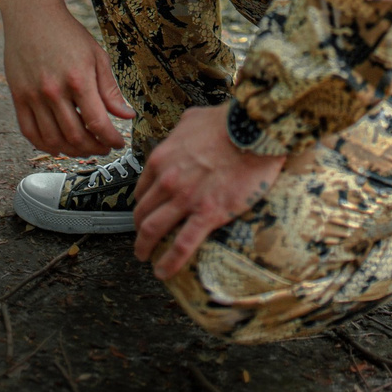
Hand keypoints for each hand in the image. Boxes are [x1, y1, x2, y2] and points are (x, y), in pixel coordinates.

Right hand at [0, 0, 131, 156]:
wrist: (32, 15)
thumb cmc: (67, 33)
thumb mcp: (97, 56)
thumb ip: (110, 89)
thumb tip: (127, 116)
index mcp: (78, 79)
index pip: (98, 123)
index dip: (111, 139)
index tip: (119, 143)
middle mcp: (54, 91)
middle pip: (76, 136)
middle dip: (95, 148)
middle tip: (104, 148)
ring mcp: (33, 96)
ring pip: (53, 140)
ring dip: (72, 151)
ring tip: (85, 148)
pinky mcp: (18, 97)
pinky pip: (29, 132)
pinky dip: (45, 145)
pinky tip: (59, 146)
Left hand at [132, 103, 283, 279]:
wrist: (252, 129)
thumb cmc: (227, 121)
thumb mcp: (192, 119)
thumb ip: (180, 131)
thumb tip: (182, 133)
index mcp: (162, 158)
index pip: (142, 189)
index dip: (142, 204)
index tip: (146, 212)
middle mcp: (167, 181)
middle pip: (143, 212)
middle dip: (139, 228)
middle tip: (143, 238)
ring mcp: (185, 199)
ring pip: (153, 230)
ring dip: (145, 247)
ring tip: (145, 257)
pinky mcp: (208, 214)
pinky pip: (182, 245)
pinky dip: (169, 262)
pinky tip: (163, 271)